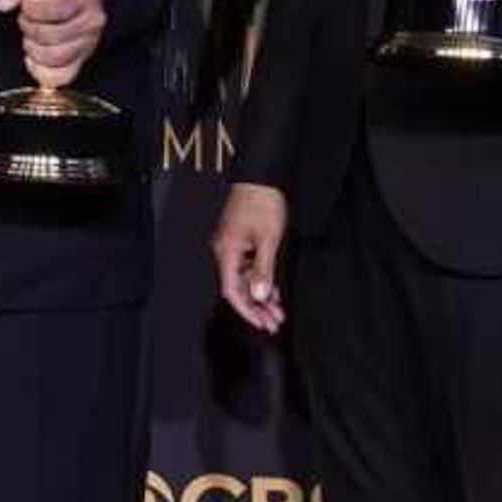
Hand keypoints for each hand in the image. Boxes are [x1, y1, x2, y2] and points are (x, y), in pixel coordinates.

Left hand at [0, 0, 107, 88]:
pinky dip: (40, 69)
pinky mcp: (81, 60)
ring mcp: (88, 43)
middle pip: (50, 35)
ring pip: (52, 57)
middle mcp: (92, 20)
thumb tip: (4, 3)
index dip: (32, 6)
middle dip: (29, 25)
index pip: (54, 8)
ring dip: (32, 46)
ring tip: (32, 32)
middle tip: (28, 15)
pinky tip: (33, 55)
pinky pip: (58, 77)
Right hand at [214, 181, 290, 334]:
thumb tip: (259, 295)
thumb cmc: (262, 201)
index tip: (261, 323)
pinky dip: (260, 280)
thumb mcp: (269, 240)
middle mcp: (225, 251)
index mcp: (226, 252)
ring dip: (260, 296)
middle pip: (238, 288)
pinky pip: (248, 267)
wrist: (261, 177)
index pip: (232, 291)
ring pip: (244, 279)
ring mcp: (232, 246)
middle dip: (256, 308)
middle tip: (273, 322)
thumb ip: (263, 270)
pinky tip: (272, 291)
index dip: (247, 310)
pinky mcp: (240, 241)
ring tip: (276, 311)